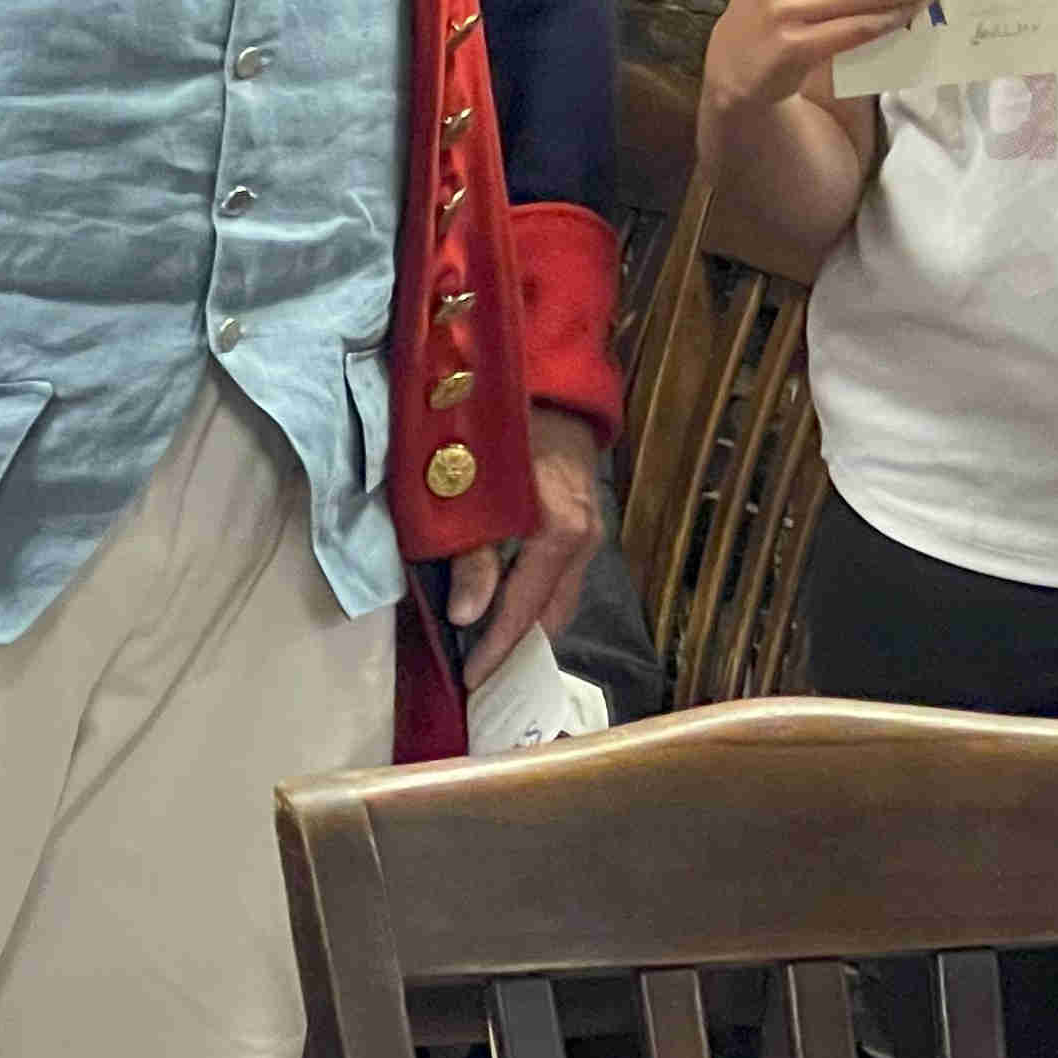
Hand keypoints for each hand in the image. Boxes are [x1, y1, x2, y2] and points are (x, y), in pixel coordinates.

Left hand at [445, 406, 607, 687]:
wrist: (549, 374)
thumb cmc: (503, 425)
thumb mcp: (475, 488)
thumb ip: (472, 555)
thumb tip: (466, 618)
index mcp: (560, 534)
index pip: (525, 612)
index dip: (496, 650)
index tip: (470, 683)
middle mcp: (585, 539)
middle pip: (550, 614)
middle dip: (516, 646)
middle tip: (478, 673)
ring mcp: (591, 530)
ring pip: (559, 596)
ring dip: (527, 621)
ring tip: (487, 644)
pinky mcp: (584, 518)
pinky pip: (561, 575)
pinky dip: (535, 595)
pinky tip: (507, 599)